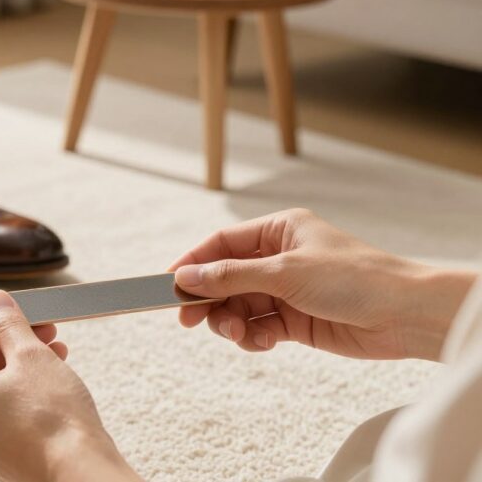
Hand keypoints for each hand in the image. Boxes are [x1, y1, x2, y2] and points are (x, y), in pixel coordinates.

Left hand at [0, 290, 141, 481]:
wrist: (77, 471)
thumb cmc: (51, 417)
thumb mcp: (29, 355)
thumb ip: (7, 324)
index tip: (9, 313)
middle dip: (9, 344)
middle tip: (40, 330)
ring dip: (19, 367)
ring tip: (54, 351)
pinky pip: (1, 415)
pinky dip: (20, 396)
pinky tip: (50, 381)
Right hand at [170, 208, 477, 360]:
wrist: (405, 316)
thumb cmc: (354, 278)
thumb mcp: (284, 272)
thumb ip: (231, 275)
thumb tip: (186, 276)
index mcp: (278, 230)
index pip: (222, 243)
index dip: (193, 263)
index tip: (168, 284)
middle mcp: (279, 258)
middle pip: (225, 278)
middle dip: (209, 300)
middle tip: (190, 320)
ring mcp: (286, 290)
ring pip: (238, 306)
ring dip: (231, 322)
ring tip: (239, 334)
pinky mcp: (295, 320)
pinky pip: (257, 327)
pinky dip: (253, 337)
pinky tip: (262, 342)